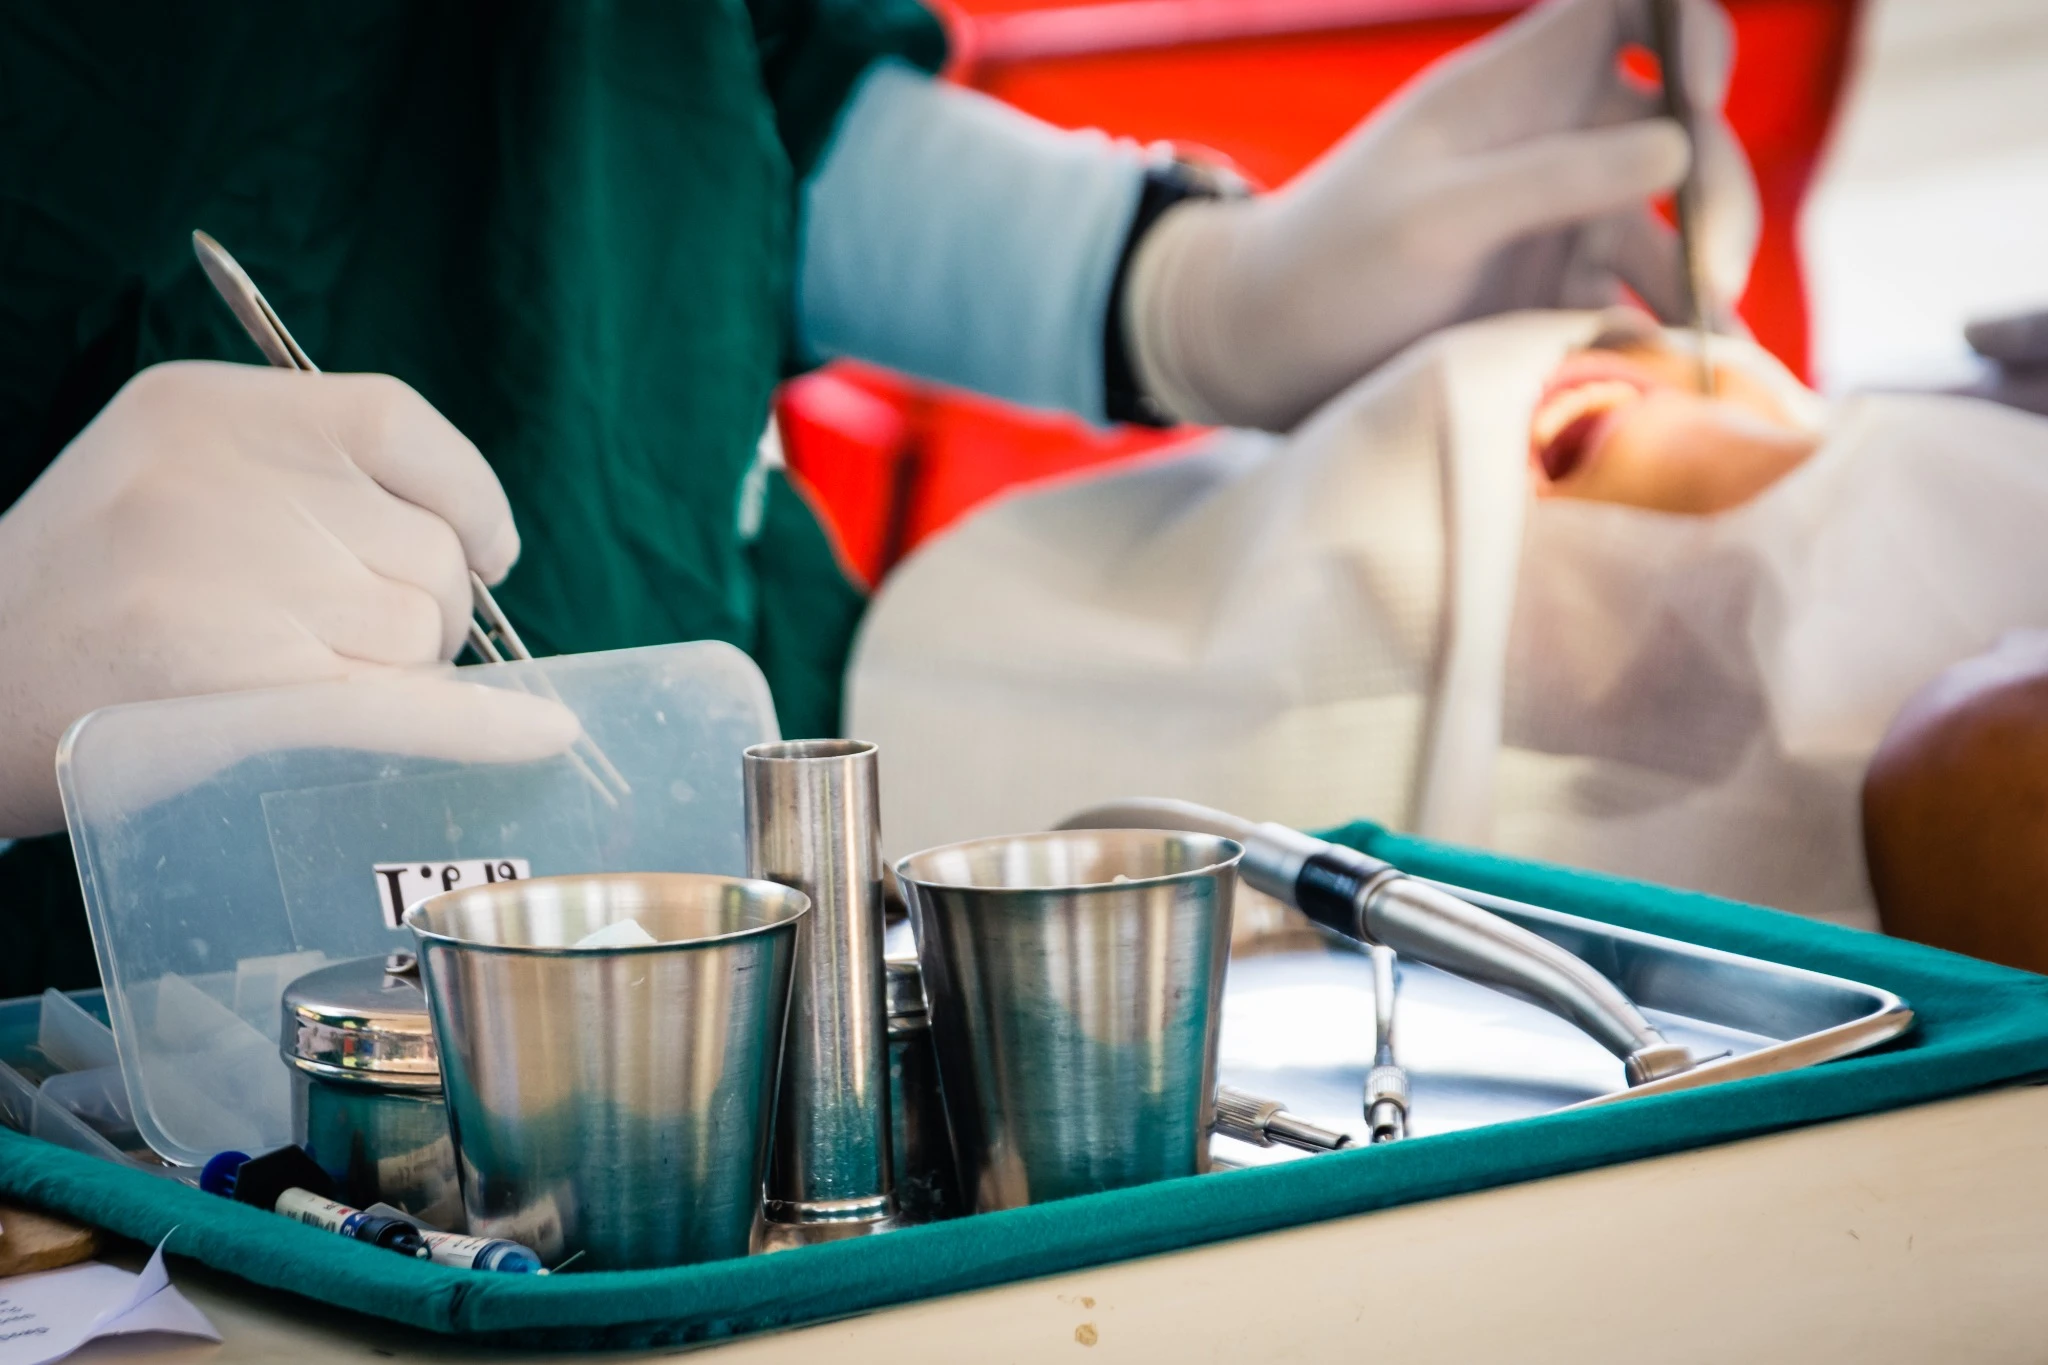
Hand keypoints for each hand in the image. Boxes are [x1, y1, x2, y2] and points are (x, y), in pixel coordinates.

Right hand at [0, 361, 528, 834]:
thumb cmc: (97, 587)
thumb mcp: (171, 470)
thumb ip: (307, 476)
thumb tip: (479, 544)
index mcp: (206, 410)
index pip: (400, 425)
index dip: (469, 496)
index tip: (488, 549)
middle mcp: (222, 485)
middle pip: (426, 549)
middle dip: (424, 609)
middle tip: (343, 644)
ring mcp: (231, 587)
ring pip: (420, 632)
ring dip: (401, 674)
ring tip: (303, 682)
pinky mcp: (244, 689)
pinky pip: (414, 701)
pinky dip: (484, 724)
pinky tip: (541, 732)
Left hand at [1125, 0, 1758, 431]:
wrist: (1263, 353)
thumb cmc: (1328, 262)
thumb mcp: (1432, 215)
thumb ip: (1547, 177)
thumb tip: (1677, 148)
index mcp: (1520, 88)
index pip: (1630, 10)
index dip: (1686, 29)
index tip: (1699, 91)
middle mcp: (1557, 146)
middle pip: (1682, 141)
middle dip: (1716, 198)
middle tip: (1713, 278)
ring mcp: (1562, 226)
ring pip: (1671, 235)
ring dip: (1703, 286)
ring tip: (1714, 357)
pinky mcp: (1555, 302)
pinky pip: (1637, 310)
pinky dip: (1667, 341)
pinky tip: (1693, 383)